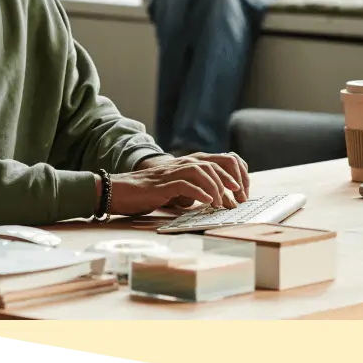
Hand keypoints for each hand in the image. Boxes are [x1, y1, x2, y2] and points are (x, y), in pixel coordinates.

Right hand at [109, 152, 248, 216]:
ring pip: (202, 171)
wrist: (119, 191)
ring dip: (217, 187)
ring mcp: (171, 173)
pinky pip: (184, 184)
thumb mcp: (176, 189)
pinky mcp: (161, 185)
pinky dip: (199, 193)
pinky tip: (208, 203)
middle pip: (215, 163)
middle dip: (231, 181)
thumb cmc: (147, 193)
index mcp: (187, 164)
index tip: (243, 192)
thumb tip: (215, 200)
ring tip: (224, 203)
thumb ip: (193, 189)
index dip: (236, 173)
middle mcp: (182, 164)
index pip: (220, 160)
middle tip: (239, 200)